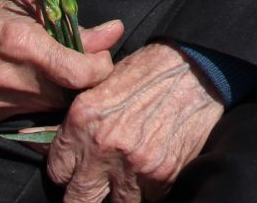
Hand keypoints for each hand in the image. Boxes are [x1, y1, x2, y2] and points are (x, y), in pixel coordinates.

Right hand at [0, 0, 123, 122]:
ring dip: (60, 92)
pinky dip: (37, 99)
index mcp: (21, 43)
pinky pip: (25, 113)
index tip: (102, 58)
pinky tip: (33, 80)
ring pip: (48, 108)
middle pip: (65, 94)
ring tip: (58, 70)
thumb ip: (77, 27)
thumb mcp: (39, 5)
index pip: (77, 74)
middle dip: (82, 81)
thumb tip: (115, 33)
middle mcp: (6, 77)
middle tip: (84, 63)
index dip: (99, 68)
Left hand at [47, 42, 224, 202]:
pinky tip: (155, 166)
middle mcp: (102, 146)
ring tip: (133, 172)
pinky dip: (151, 188)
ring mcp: (133, 164)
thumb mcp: (105, 82)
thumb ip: (82, 120)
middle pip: (78, 199)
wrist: (198, 66)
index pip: (58, 172)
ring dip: (123, 192)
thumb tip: (62, 143)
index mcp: (82, 120)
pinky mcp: (162, 174)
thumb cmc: (152, 70)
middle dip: (88, 194)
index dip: (70, 173)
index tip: (80, 171)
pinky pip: (149, 198)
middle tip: (101, 184)